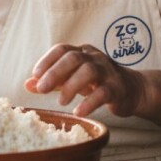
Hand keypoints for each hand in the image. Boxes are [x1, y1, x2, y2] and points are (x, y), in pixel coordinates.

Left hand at [24, 44, 147, 117]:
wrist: (132, 90)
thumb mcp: (72, 79)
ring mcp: (108, 71)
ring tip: (61, 102)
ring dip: (71, 86)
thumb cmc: (96, 83)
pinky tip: (78, 112)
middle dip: (55, 73)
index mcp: (82, 52)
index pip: (62, 49)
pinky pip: (103, 93)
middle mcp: (94, 58)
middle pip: (73, 58)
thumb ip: (51, 81)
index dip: (47, 60)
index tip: (35, 75)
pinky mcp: (118, 88)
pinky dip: (89, 102)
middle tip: (42, 90)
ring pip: (88, 72)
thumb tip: (27, 84)